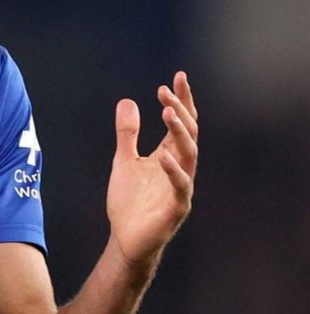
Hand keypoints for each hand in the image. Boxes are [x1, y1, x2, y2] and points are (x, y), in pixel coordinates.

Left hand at [106, 71, 197, 264]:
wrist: (126, 238)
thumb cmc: (129, 200)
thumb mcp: (124, 160)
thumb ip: (127, 133)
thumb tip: (128, 101)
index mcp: (169, 155)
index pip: (182, 122)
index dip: (183, 100)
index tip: (178, 76)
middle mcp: (180, 167)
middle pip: (189, 133)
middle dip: (180, 110)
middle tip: (166, 91)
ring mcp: (181, 187)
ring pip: (190, 155)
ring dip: (179, 132)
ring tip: (167, 111)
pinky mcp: (176, 207)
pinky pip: (181, 186)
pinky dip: (173, 170)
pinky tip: (162, 155)